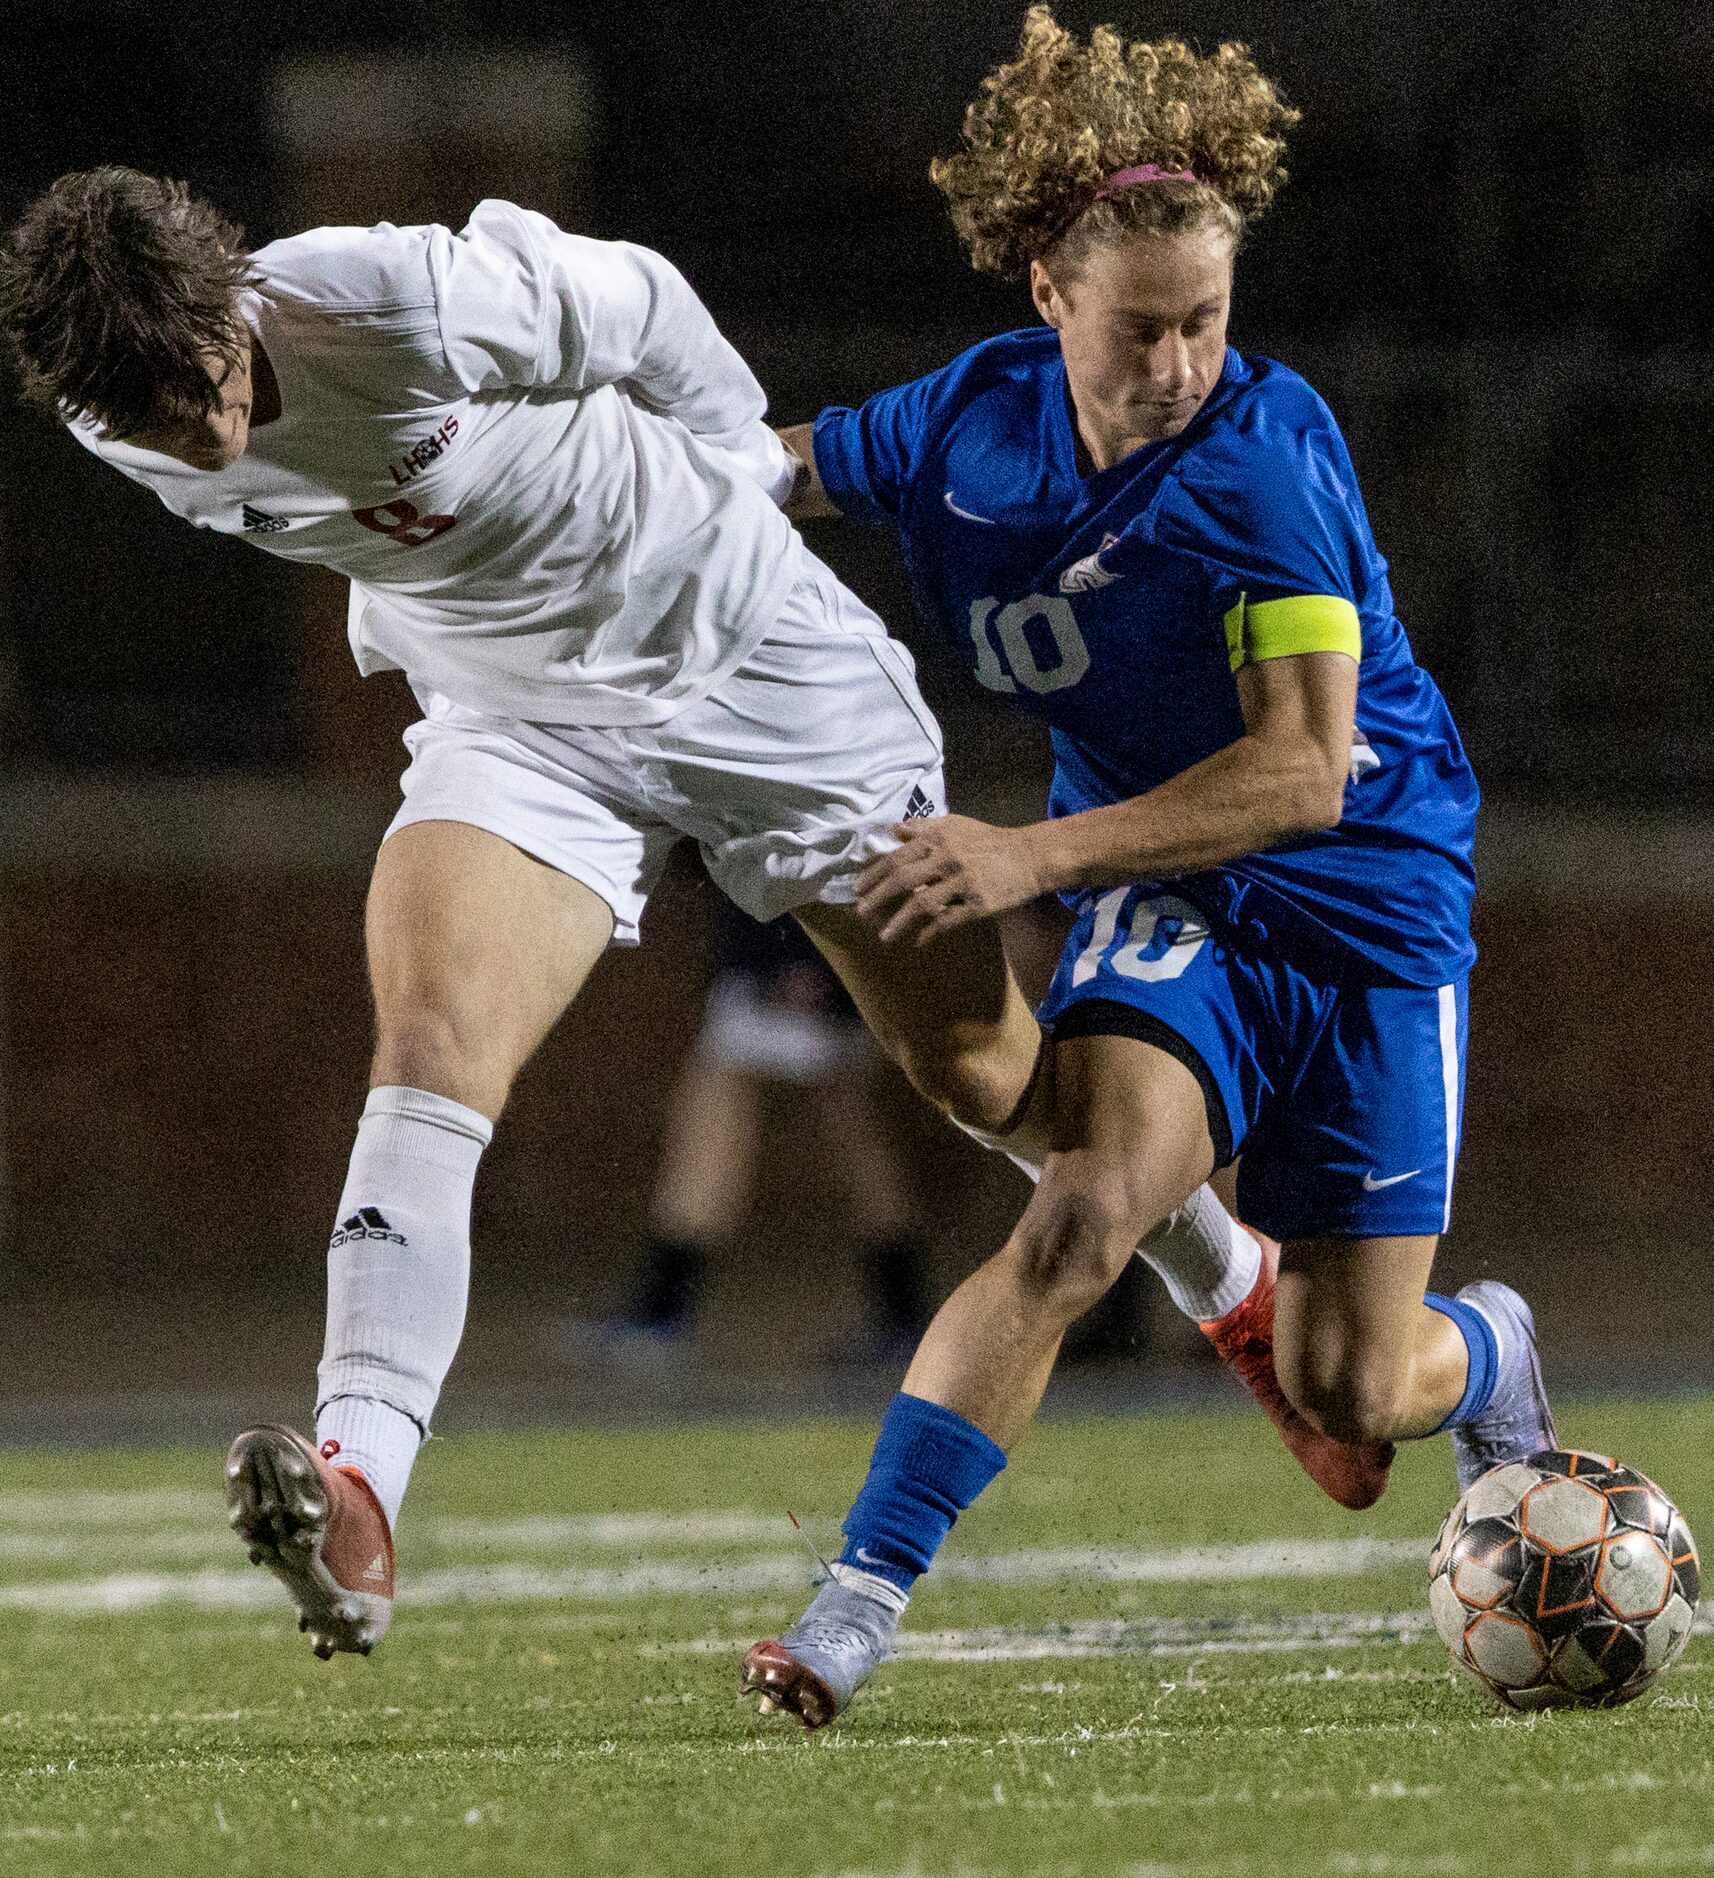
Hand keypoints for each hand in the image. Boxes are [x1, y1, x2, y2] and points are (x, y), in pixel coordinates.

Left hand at [855, 815, 1045, 944]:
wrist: (1030, 856)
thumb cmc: (988, 840)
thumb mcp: (956, 825)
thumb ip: (924, 827)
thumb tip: (894, 829)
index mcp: (938, 838)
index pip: (897, 857)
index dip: (874, 874)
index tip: (857, 889)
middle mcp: (947, 858)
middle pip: (903, 880)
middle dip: (877, 898)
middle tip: (860, 912)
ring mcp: (963, 882)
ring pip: (922, 904)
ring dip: (899, 922)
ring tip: (883, 936)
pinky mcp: (978, 904)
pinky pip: (948, 921)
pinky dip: (930, 933)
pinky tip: (918, 941)